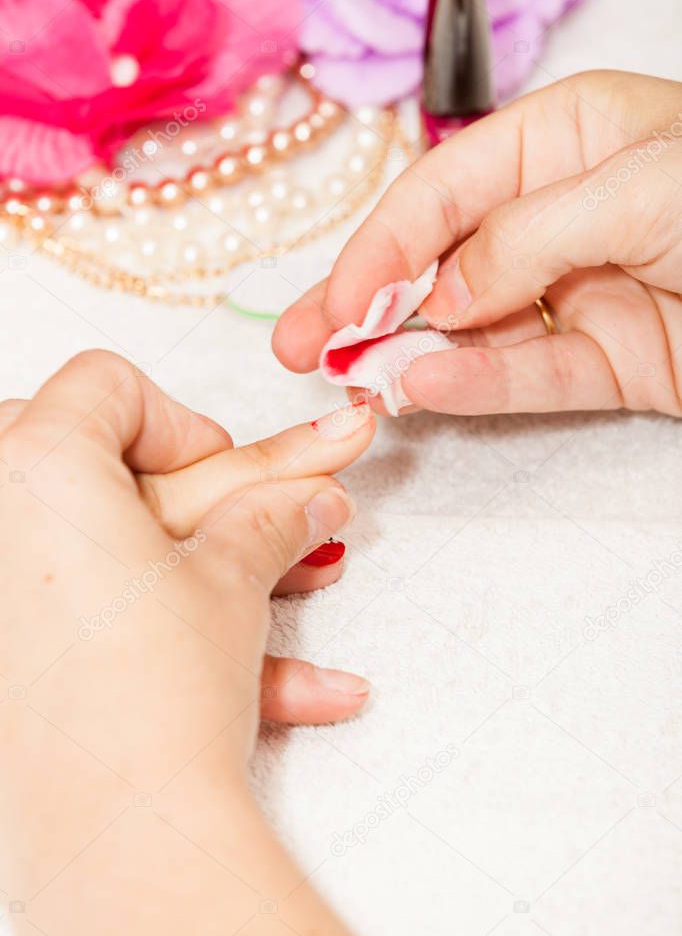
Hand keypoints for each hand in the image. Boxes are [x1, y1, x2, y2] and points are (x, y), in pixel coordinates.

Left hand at [0, 351, 371, 933]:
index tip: (232, 470)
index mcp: (36, 464)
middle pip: (109, 464)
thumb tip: (314, 491)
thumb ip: (272, 513)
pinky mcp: (18, 656)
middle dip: (209, 494)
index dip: (184, 422)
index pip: (107, 385)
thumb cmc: (152, 697)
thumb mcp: (229, 579)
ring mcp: (4, 590)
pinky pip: (98, 621)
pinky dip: (180, 643)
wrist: (121, 843)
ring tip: (309, 580)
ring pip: (114, 552)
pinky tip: (297, 682)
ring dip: (214, 570)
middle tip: (281, 512)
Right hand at [274, 70, 681, 415]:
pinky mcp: (607, 360)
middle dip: (364, 303)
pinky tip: (427, 391)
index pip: (442, 191)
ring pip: (471, 326)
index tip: (334, 300)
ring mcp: (578, 292)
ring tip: (351, 383)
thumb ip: (522, 237)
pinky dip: (477, 385)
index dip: (379, 245)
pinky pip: (528, 375)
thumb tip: (435, 294)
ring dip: (409, 354)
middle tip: (300, 347)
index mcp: (564, 139)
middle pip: (438, 261)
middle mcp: (559, 214)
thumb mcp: (636, 186)